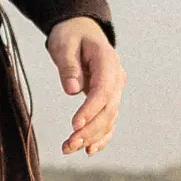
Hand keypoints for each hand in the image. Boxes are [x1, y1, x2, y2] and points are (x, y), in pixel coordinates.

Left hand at [46, 18, 125, 156]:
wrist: (81, 31)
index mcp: (108, 61)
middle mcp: (116, 77)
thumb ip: (68, 65)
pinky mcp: (108, 99)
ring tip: (68, 148)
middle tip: (68, 144)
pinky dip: (101, 136)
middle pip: (109, 109)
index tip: (74, 125)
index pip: (103, 90)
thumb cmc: (71, 35)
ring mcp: (115, 90)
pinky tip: (89, 150)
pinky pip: (108, 120)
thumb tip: (72, 90)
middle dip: (90, 129)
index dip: (91, 109)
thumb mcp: (64, 44)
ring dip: (92, 136)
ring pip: (109, 118)